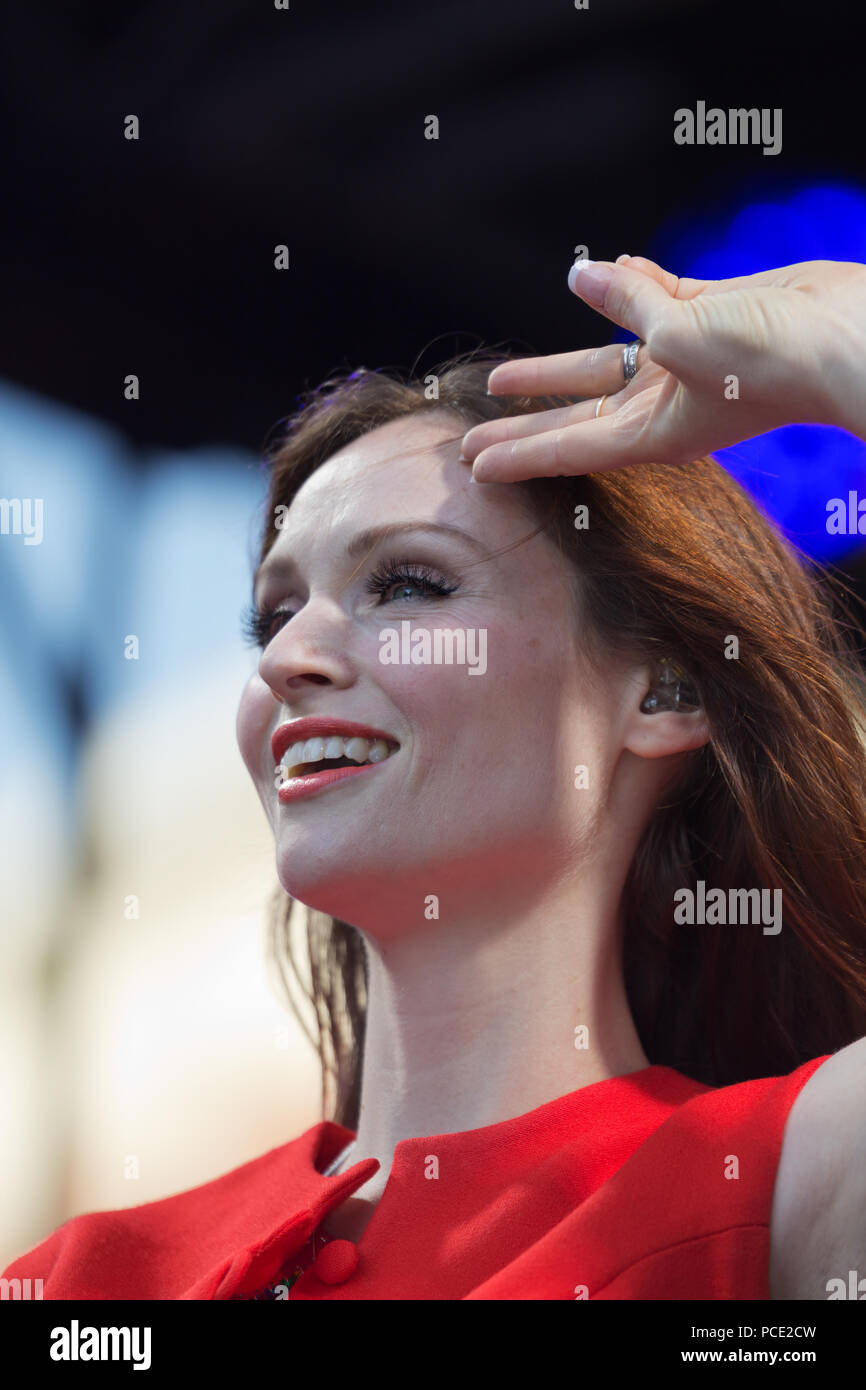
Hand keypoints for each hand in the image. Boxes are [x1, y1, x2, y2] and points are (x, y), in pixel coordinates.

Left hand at [459, 255, 865, 480]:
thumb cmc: (767, 356)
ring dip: (556, 367)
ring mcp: (686, 363)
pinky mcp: (709, 321)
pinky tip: (600, 272)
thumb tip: (584, 272)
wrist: (843, 334)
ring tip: (504, 376)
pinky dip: (626, 289)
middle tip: (469, 438)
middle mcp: (664, 403)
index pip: (570, 448)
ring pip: (603, 363)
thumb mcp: (682, 333)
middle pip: (575, 417)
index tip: (472, 467)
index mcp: (654, 430)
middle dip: (522, 427)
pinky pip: (653, 305)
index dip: (518, 455)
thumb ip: (628, 305)